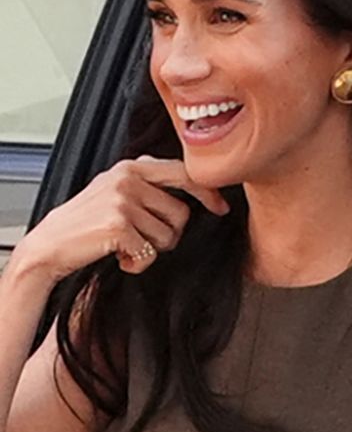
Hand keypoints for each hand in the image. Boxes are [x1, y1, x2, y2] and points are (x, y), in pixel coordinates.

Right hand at [13, 157, 228, 283]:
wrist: (50, 245)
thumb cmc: (87, 221)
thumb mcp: (116, 189)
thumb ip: (149, 182)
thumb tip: (196, 185)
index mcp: (132, 167)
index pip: (185, 173)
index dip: (208, 192)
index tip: (221, 207)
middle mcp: (128, 180)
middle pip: (181, 213)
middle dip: (170, 233)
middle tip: (145, 239)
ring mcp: (123, 201)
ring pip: (168, 235)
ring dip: (152, 249)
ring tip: (127, 245)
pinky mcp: (118, 226)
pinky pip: (150, 253)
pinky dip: (138, 263)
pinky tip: (120, 257)